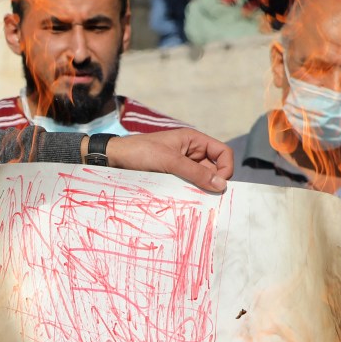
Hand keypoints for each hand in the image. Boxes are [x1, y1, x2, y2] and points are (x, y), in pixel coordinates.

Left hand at [96, 128, 232, 192]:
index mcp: (194, 140)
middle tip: (204, 197)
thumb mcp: (170, 161)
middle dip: (212, 183)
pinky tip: (183, 200)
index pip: (223, 153)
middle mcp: (192, 153)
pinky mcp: (174, 179)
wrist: (114, 159)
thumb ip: (196, 173)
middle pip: (215, 170)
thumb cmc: (140, 152)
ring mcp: (183, 167)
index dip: (225, 169)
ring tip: (190, 199)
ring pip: (202, 182)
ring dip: (199, 191)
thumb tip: (222, 185)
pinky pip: (189, 188)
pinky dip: (189, 195)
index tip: (218, 185)